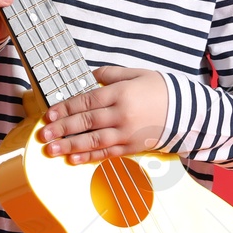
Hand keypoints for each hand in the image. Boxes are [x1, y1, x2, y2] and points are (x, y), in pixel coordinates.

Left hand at [39, 66, 168, 162]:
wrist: (189, 112)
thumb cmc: (162, 90)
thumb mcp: (138, 73)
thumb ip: (111, 74)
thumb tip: (90, 76)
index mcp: (121, 93)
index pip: (86, 101)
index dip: (65, 109)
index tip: (49, 115)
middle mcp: (122, 114)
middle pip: (85, 122)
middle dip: (61, 130)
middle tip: (42, 136)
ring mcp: (127, 133)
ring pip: (93, 141)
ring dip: (70, 146)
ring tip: (51, 150)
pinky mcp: (133, 147)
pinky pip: (107, 153)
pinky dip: (89, 157)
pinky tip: (74, 159)